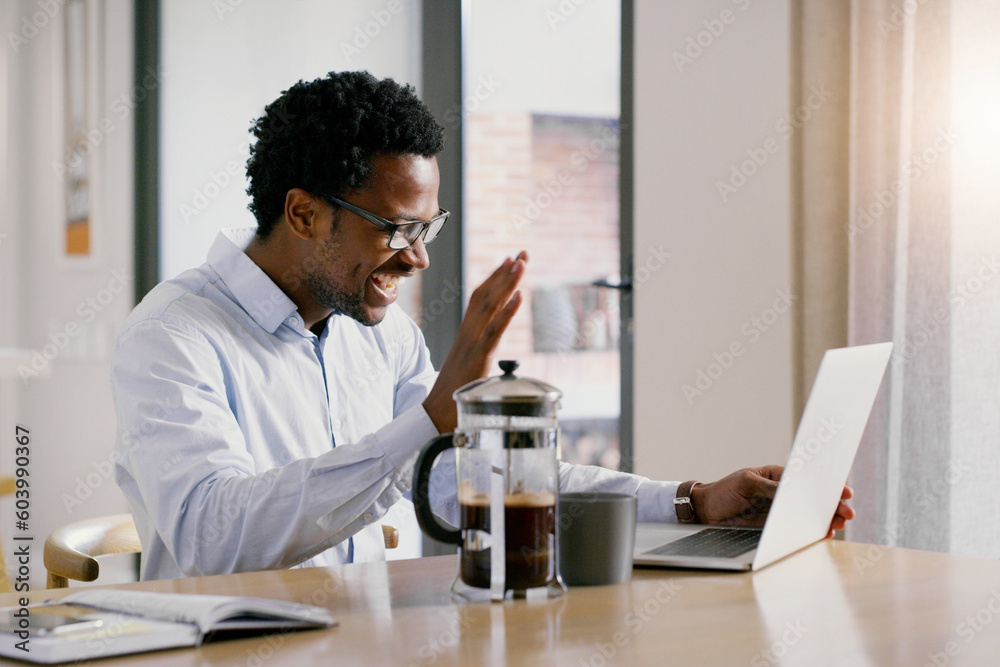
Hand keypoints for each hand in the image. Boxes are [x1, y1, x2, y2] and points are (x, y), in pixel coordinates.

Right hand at [422, 251, 527, 431]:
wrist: (435, 415)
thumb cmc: (453, 395)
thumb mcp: (469, 368)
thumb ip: (479, 355)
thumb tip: (493, 354)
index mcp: (466, 334)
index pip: (479, 298)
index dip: (494, 278)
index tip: (509, 261)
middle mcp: (468, 333)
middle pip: (485, 294)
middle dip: (505, 272)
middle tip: (523, 253)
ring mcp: (472, 344)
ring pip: (490, 306)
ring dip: (507, 282)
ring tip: (521, 263)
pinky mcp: (478, 358)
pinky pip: (494, 331)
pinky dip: (507, 312)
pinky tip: (520, 297)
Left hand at [689, 465, 855, 537]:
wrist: (705, 512)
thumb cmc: (723, 491)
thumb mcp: (746, 483)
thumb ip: (768, 488)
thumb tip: (792, 492)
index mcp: (776, 477)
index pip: (806, 479)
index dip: (825, 484)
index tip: (842, 491)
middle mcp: (781, 495)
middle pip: (811, 499)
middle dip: (831, 505)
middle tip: (846, 512)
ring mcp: (780, 512)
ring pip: (807, 515)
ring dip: (825, 519)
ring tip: (838, 524)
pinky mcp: (775, 528)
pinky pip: (796, 530)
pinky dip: (810, 533)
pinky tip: (822, 534)